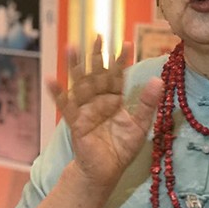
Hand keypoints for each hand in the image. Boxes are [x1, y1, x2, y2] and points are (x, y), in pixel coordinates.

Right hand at [47, 36, 162, 188]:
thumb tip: (157, 80)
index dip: (121, 60)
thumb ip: (147, 103)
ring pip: (80, 84)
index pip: (118, 76)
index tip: (126, 43)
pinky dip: (58, 93)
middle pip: (97, 73)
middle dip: (97, 55)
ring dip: (75, 66)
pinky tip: (51, 78)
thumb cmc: (121, 148)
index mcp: (115, 100)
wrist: (106, 172)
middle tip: (98, 35)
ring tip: (71, 46)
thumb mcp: (140, 125)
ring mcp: (86, 110)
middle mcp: (99, 101)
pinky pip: (67, 106)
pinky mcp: (77, 122)